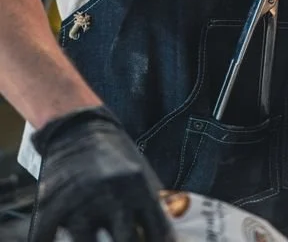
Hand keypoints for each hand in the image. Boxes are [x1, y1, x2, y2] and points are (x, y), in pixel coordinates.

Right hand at [29, 106, 175, 241]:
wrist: (78, 127)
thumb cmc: (114, 154)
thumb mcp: (141, 173)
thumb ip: (153, 205)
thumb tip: (168, 238)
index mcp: (137, 187)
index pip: (157, 231)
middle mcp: (111, 194)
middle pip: (126, 241)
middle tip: (125, 240)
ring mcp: (80, 202)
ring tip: (98, 239)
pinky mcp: (51, 206)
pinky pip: (48, 239)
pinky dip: (53, 240)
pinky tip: (60, 240)